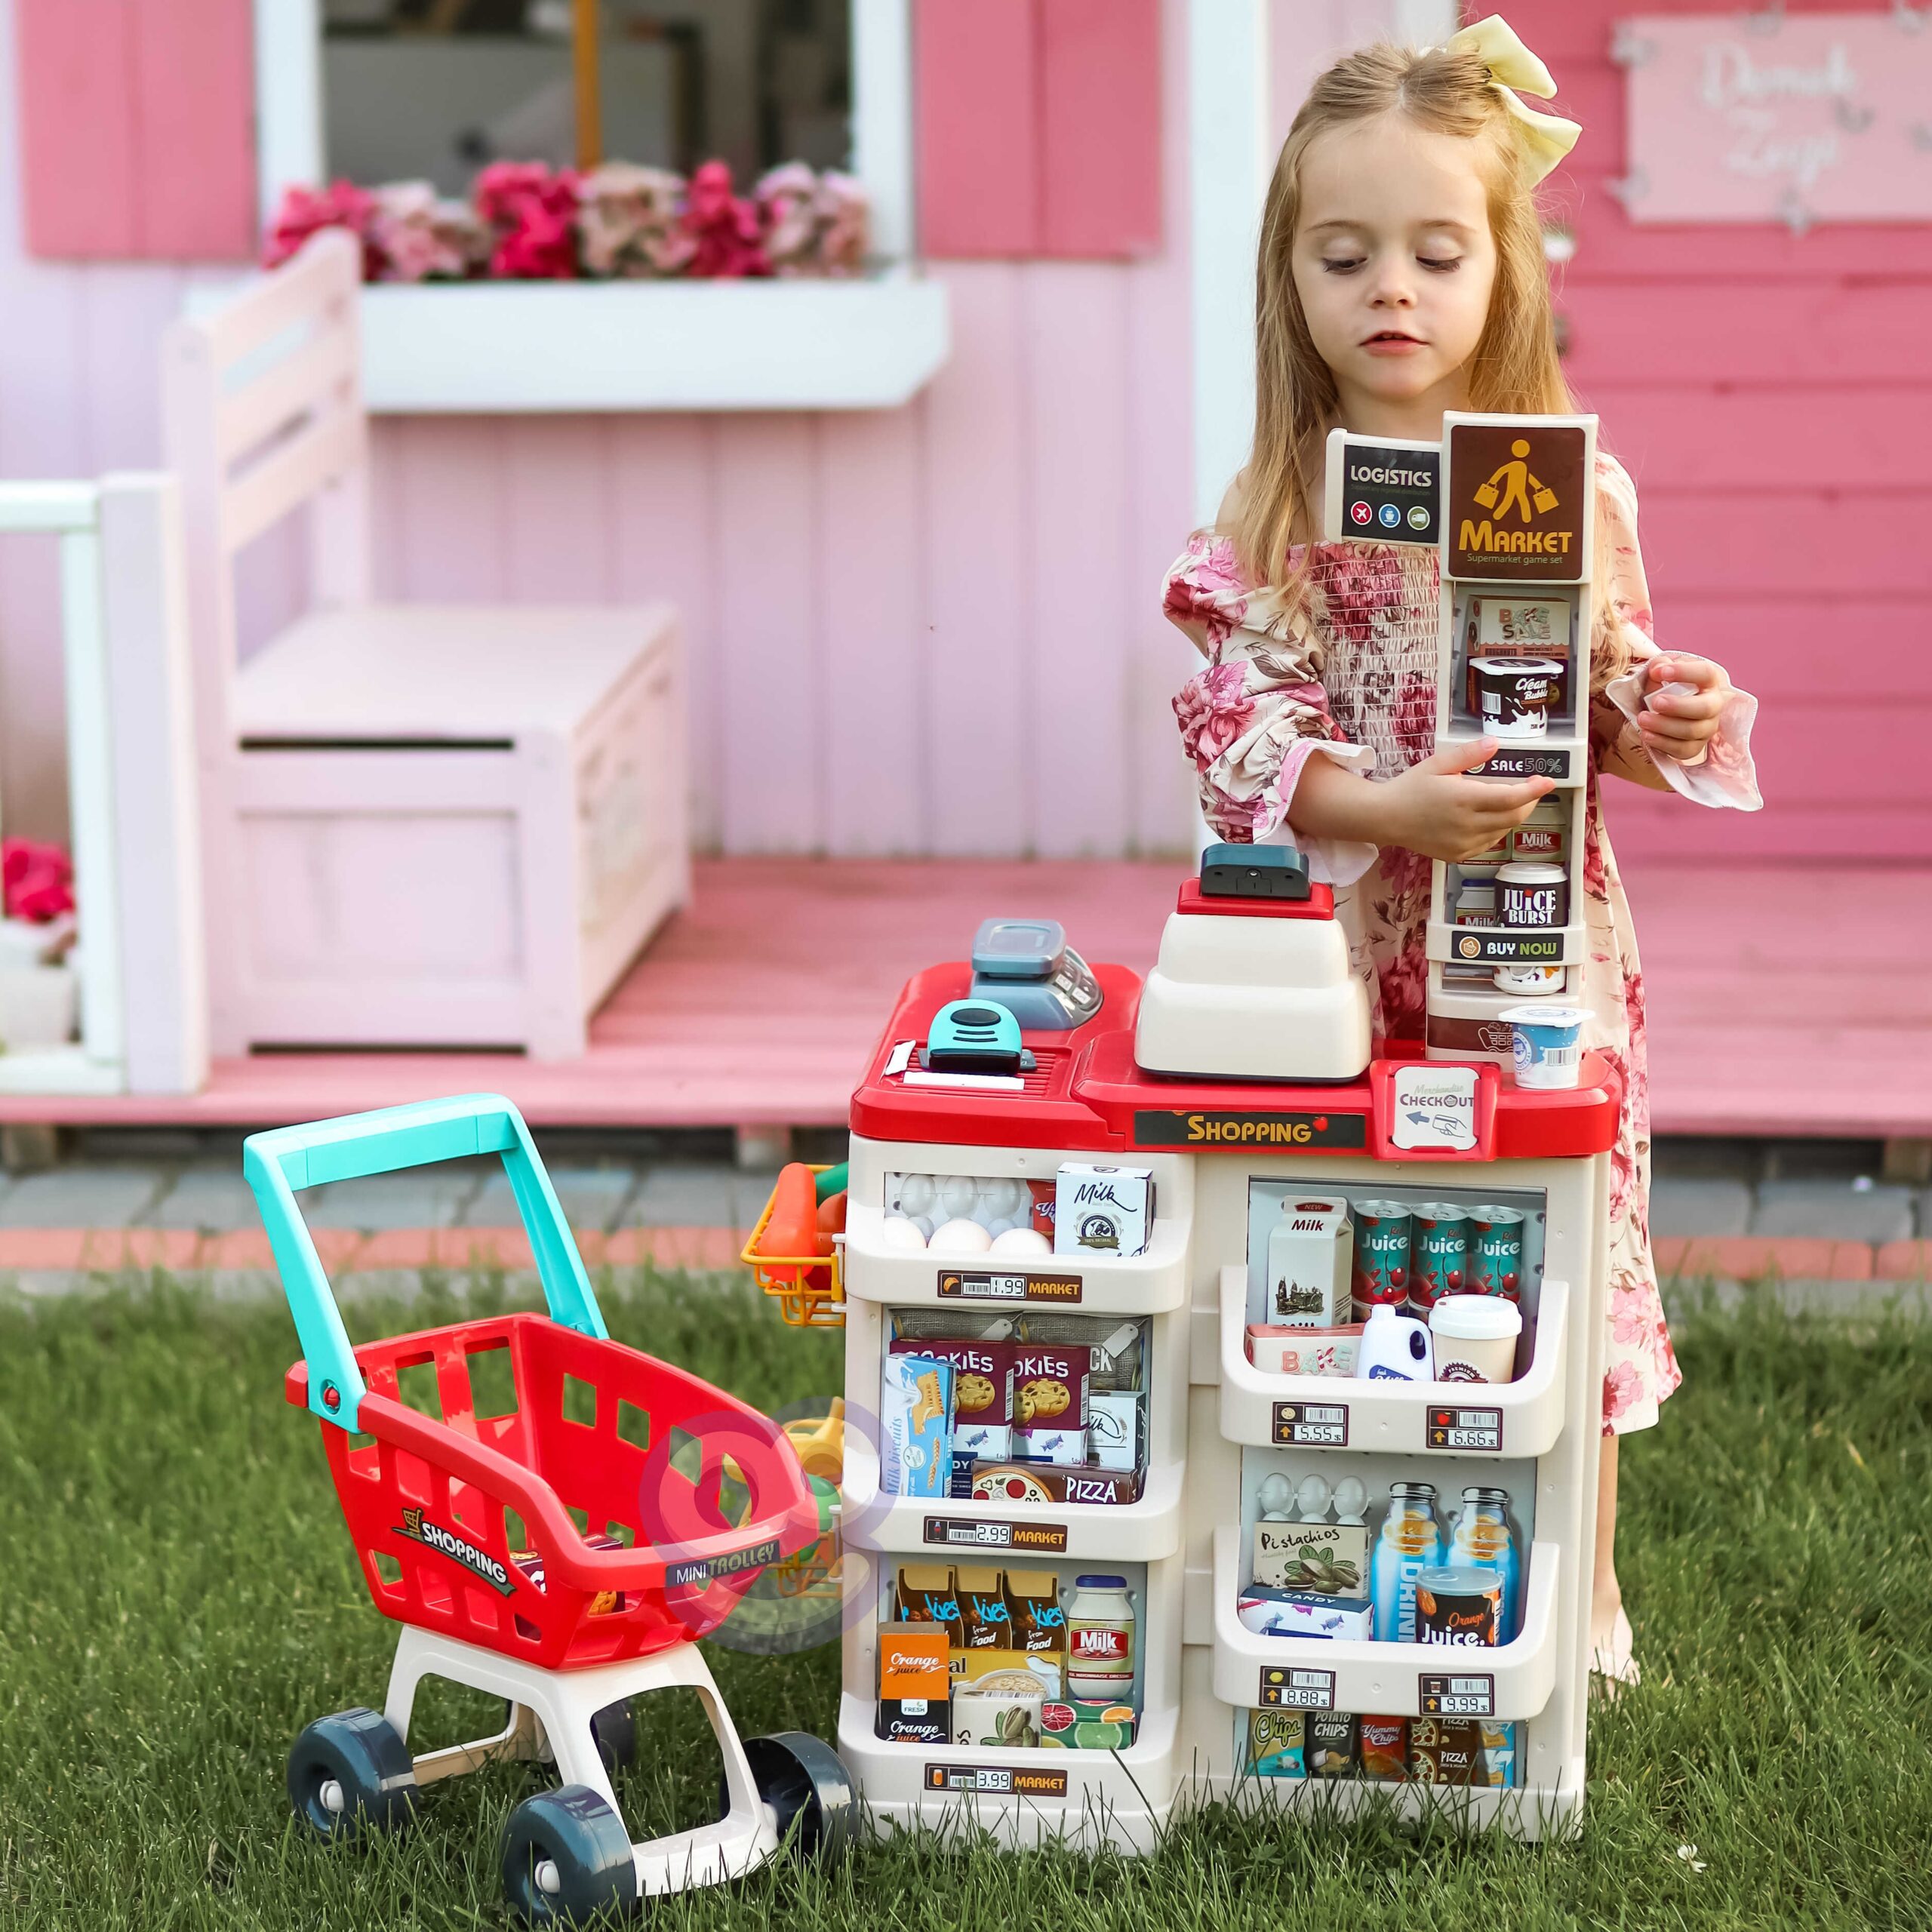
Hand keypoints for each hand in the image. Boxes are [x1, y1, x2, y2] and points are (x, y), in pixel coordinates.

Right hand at [1375, 737, 1555, 862]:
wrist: (1387, 818)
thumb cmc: (1410, 788)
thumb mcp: (1437, 764)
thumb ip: (1468, 754)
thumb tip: (1494, 744)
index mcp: (1463, 800)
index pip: (1511, 798)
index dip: (1533, 790)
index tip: (1548, 781)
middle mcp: (1466, 825)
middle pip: (1514, 816)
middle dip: (1529, 801)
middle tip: (1531, 787)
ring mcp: (1464, 843)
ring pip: (1503, 830)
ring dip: (1512, 815)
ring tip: (1506, 800)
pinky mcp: (1459, 854)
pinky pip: (1489, 842)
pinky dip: (1496, 829)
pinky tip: (1486, 817)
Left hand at [1639, 655, 1728, 763]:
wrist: (1662, 710)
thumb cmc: (1666, 688)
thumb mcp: (1662, 673)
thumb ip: (1660, 666)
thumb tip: (1657, 669)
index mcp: (1708, 682)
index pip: (1706, 673)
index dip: (1685, 672)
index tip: (1660, 672)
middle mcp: (1713, 705)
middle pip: (1705, 708)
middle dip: (1678, 706)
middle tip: (1655, 702)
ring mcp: (1706, 728)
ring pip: (1692, 731)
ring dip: (1664, 725)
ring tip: (1642, 719)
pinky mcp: (1694, 747)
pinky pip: (1682, 749)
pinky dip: (1662, 743)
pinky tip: (1646, 734)